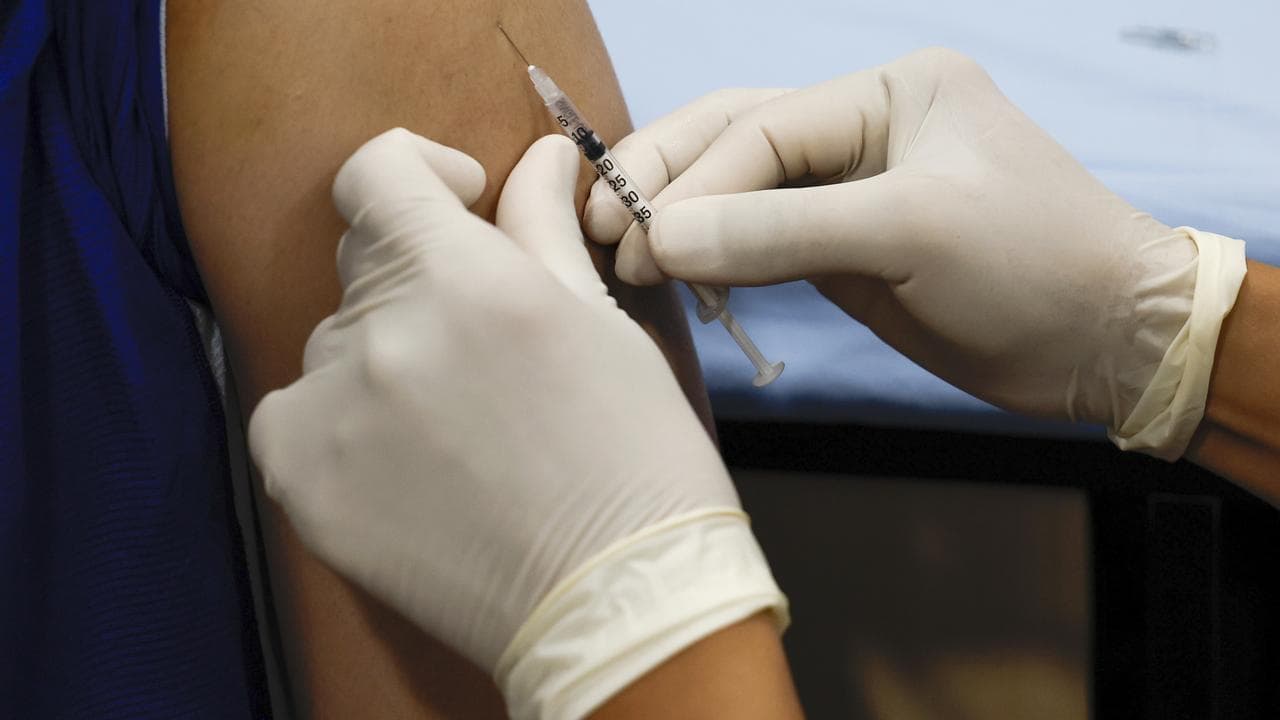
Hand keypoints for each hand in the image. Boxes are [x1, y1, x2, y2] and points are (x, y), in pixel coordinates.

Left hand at [247, 129, 784, 718]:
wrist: (613, 596)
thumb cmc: (633, 456)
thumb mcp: (599, 324)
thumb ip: (542, 230)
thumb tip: (539, 157)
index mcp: (463, 279)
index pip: (376, 172)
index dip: (416, 171)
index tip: (455, 202)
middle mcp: (381, 335)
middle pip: (362, 264)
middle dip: (417, 281)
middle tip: (482, 347)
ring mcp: (330, 412)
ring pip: (333, 347)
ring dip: (381, 361)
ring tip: (454, 428)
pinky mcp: (301, 482)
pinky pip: (291, 415)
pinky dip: (335, 425)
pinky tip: (403, 465)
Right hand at [584, 48, 1245, 458]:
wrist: (1106, 341)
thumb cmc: (1030, 265)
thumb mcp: (907, 234)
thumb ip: (781, 232)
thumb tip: (660, 238)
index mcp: (888, 93)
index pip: (761, 129)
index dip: (692, 182)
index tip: (637, 237)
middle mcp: (864, 130)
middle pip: (737, 142)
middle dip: (667, 183)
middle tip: (599, 230)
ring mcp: (854, 191)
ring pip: (742, 192)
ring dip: (683, 221)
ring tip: (619, 255)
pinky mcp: (850, 250)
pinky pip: (765, 242)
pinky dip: (717, 257)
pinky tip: (675, 272)